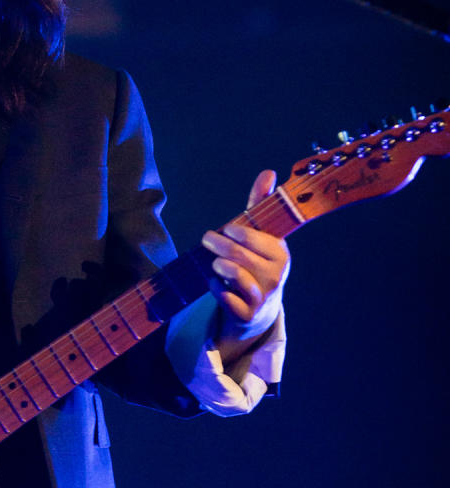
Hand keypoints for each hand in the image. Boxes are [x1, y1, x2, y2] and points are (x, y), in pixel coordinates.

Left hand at [202, 169, 289, 357]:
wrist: (259, 308)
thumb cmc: (257, 263)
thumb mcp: (261, 236)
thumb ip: (260, 205)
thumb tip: (269, 172)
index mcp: (280, 254)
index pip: (258, 239)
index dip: (239, 232)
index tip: (227, 228)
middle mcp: (275, 276)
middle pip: (241, 256)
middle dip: (219, 245)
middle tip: (207, 239)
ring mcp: (262, 297)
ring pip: (237, 277)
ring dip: (220, 267)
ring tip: (214, 263)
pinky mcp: (247, 314)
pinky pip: (227, 299)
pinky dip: (216, 289)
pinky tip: (213, 282)